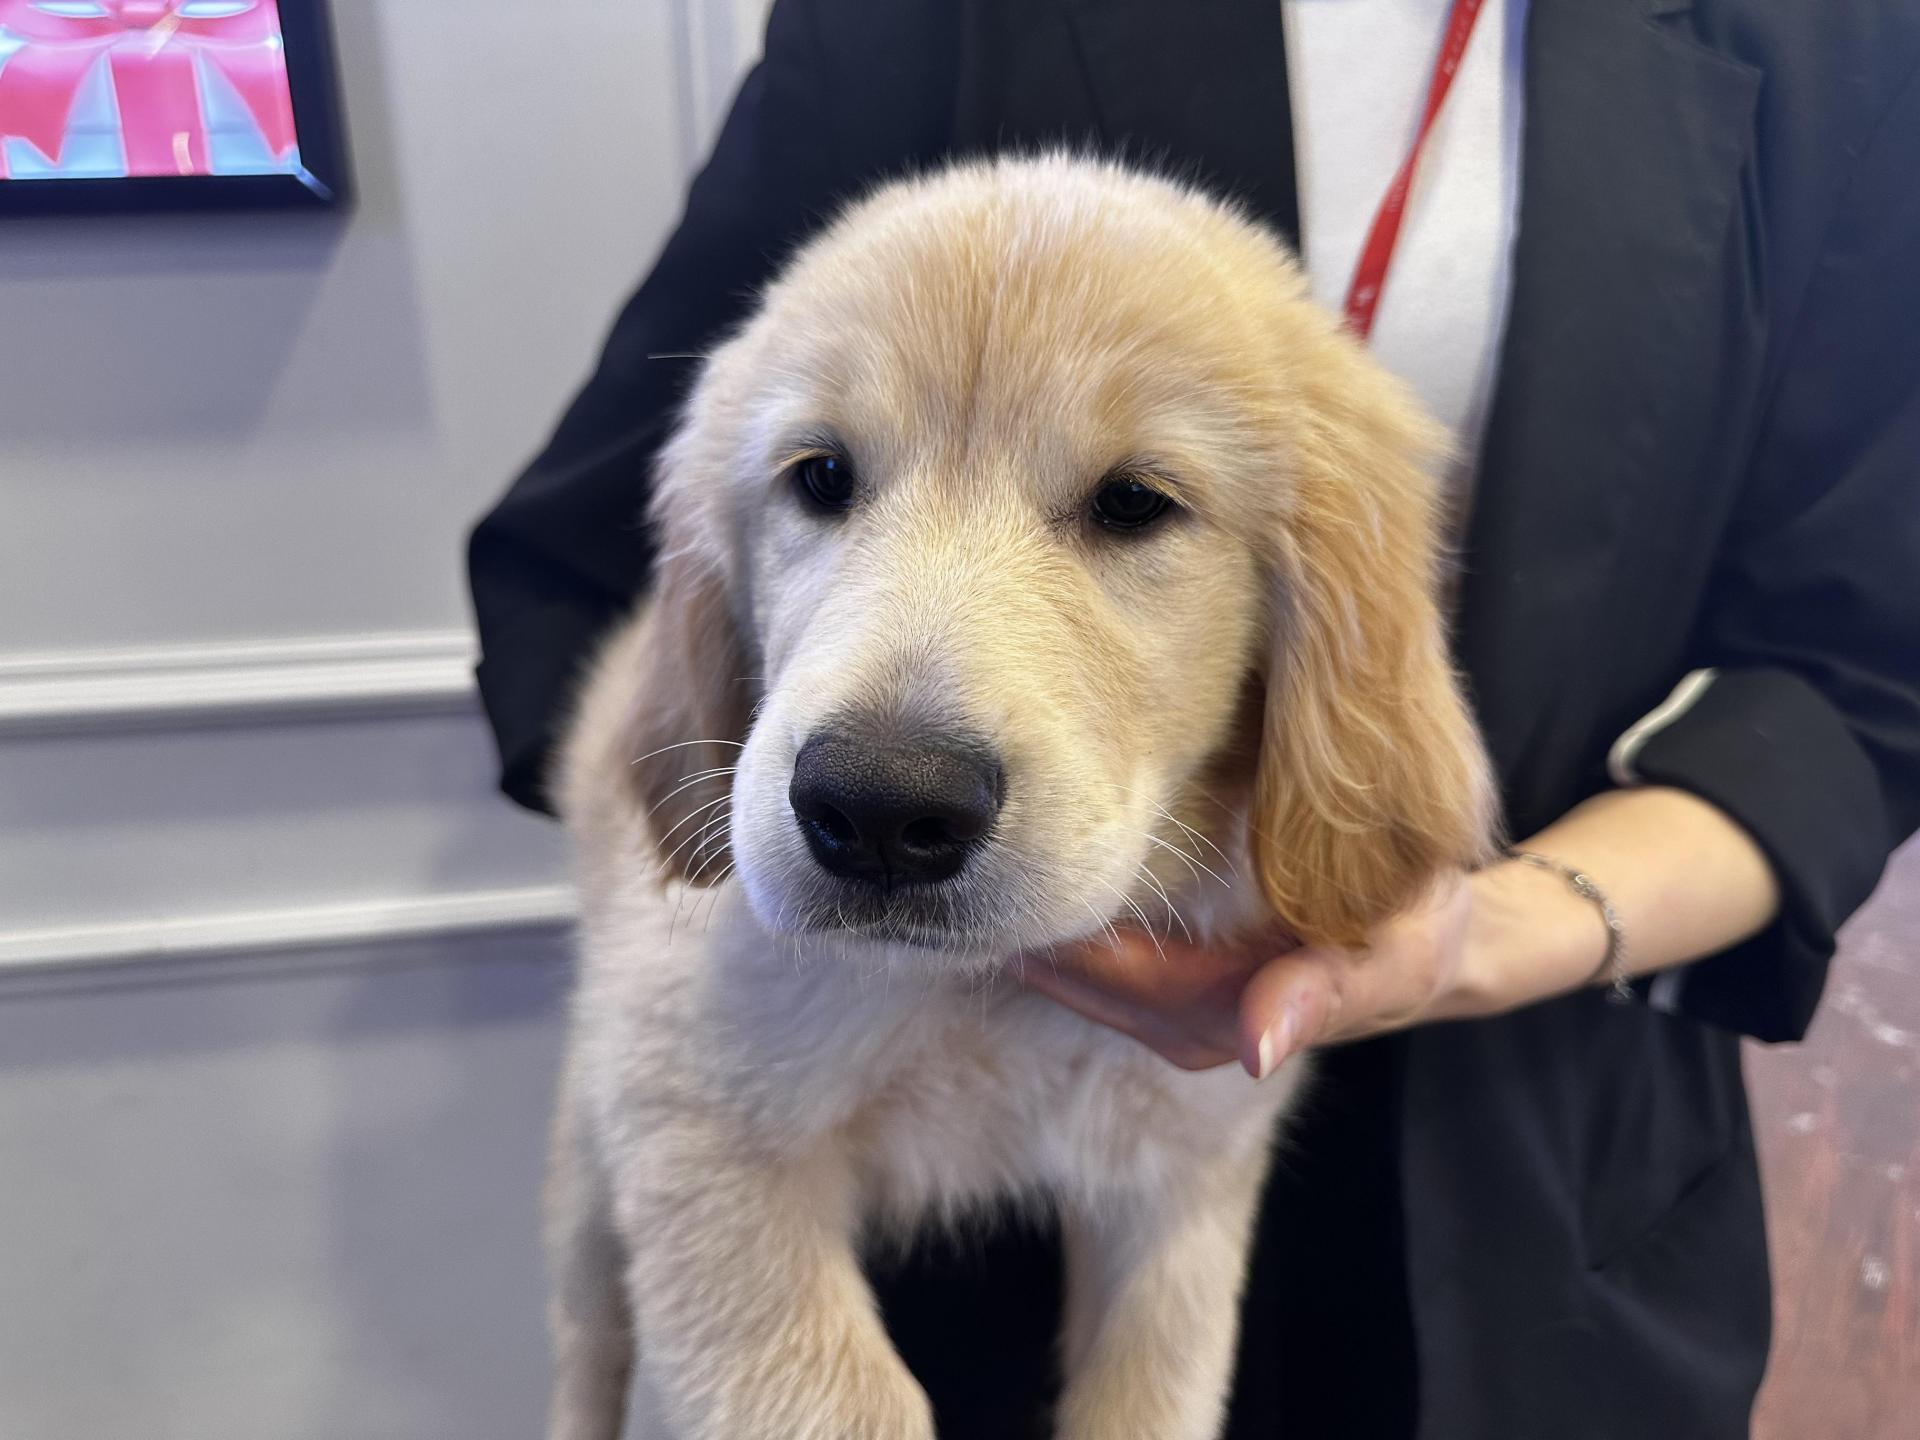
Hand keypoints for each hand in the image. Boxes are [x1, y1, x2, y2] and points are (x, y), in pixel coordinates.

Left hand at [1021, 872, 1477, 1077]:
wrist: (1443, 928)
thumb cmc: (1422, 928)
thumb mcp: (1399, 954)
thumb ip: (1333, 993)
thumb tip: (1261, 1047)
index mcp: (1251, 1016)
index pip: (1146, 993)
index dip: (1085, 959)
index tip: (1028, 920)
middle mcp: (1215, 1029)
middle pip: (1110, 999)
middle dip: (1050, 960)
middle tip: (976, 900)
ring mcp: (1203, 1016)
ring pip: (1108, 994)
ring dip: (1054, 959)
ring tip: (989, 900)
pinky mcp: (1198, 992)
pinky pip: (1123, 978)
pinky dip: (1081, 950)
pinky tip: (1044, 909)